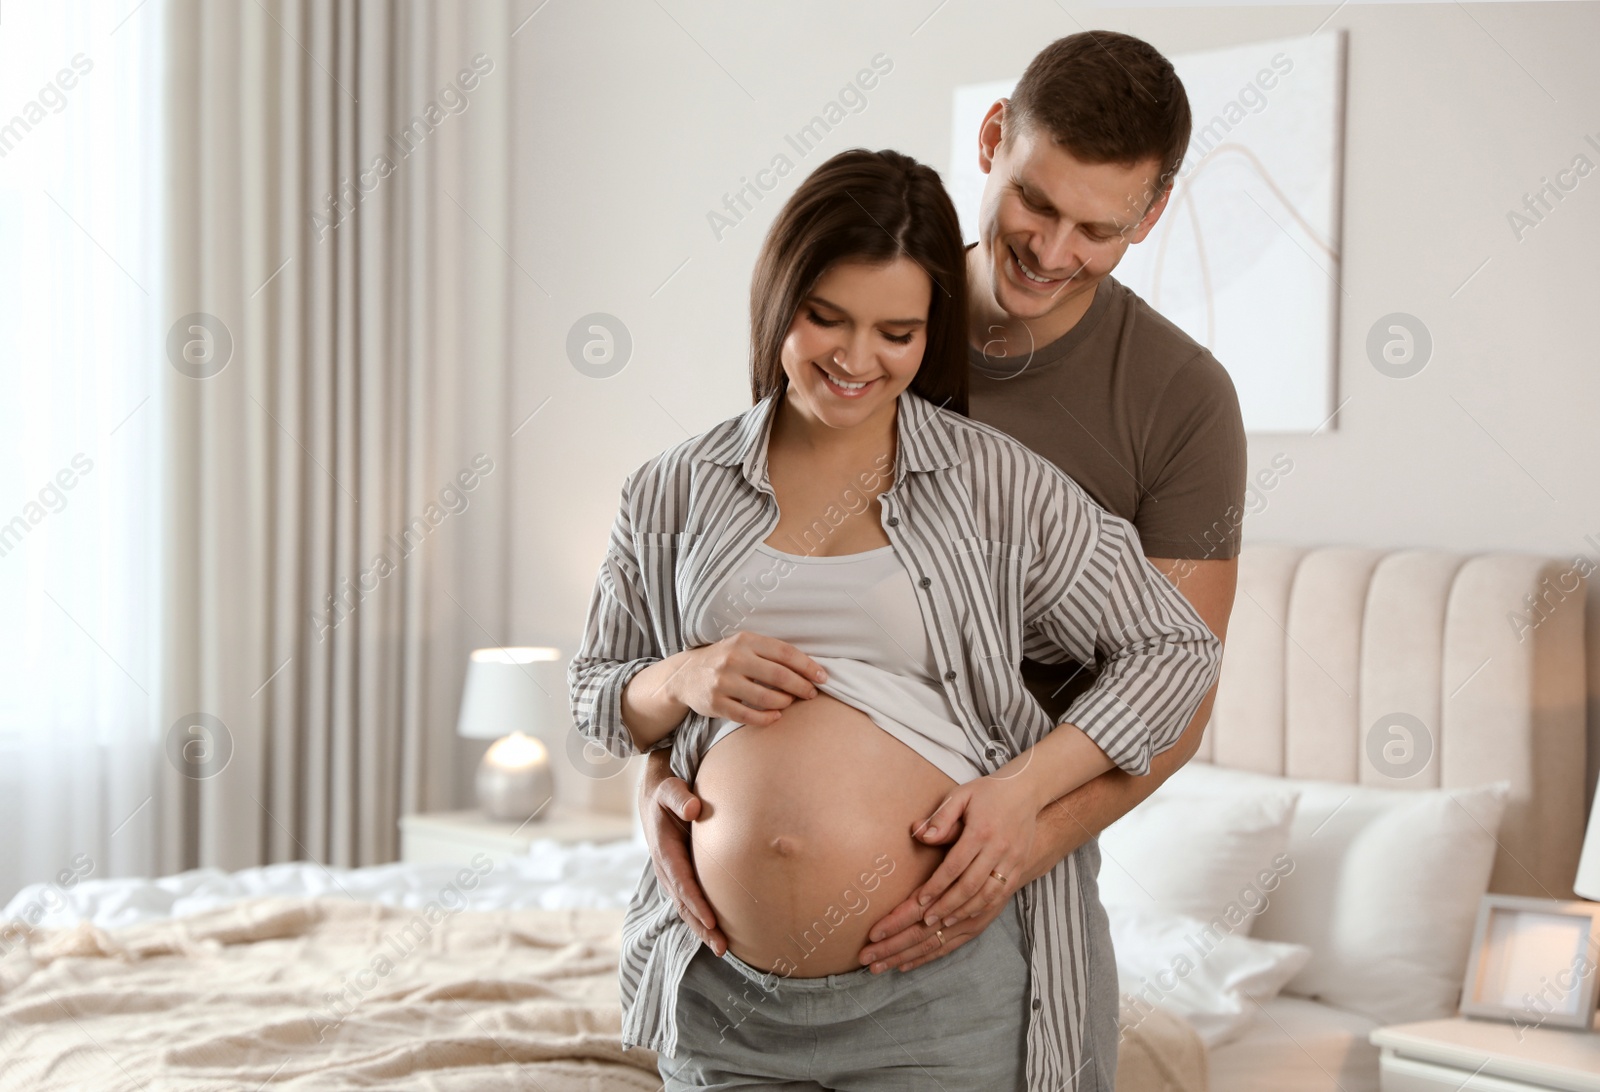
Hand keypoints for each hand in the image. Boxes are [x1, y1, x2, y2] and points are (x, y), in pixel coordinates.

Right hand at [638, 749, 726, 955]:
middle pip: (684, 904)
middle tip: (722, 947)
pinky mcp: (678, 877)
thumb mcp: (670, 789)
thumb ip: (680, 798)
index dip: (696, 902)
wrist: (653, 799)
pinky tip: (715, 935)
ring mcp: (671, 876)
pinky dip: (700, 921)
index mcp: (664, 850)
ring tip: (722, 949)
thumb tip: (693, 810)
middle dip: (702, 926)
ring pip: (686, 908)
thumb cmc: (667, 793)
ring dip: (702, 930)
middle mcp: (666, 868)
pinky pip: (688, 903)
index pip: (682, 881)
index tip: (712, 920)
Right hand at [666, 632, 827, 725]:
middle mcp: (733, 659)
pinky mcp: (716, 704)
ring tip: (791, 702)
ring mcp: (723, 682)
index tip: (822, 676)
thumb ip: (770, 652)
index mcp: (745, 641)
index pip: (784, 652)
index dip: (807, 666)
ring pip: (765, 698)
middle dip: (801, 686)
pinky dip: (767, 718)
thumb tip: (809, 667)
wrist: (685, 675)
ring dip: (785, 702)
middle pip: (779, 676)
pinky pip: (748, 716)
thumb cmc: (725, 659)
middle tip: (812, 693)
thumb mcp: (743, 645)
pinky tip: (776, 716)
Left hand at [857, 773, 1040, 972]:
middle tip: (924, 921)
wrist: (1026, 791)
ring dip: (963, 913)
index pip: (955, 865)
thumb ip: (941, 817)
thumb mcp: (960, 796)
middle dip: (945, 907)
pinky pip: (1000, 896)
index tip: (919, 901)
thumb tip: (921, 835)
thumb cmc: (987, 793)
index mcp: (981, 831)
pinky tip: (966, 918)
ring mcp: (1011, 861)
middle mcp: (999, 849)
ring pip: (987, 896)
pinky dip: (982, 910)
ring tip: (941, 924)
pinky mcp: (1018, 869)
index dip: (936, 886)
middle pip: (970, 886)